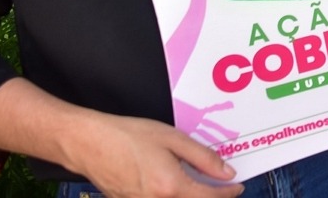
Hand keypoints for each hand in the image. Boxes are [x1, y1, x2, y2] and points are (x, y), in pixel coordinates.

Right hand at [77, 114, 241, 197]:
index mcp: (170, 187)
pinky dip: (173, 196)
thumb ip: (203, 158)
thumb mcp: (173, 139)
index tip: (238, 187)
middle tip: (223, 187)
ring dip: (191, 197)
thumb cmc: (128, 136)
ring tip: (201, 184)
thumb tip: (226, 172)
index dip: (227, 194)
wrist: (89, 143)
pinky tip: (175, 183)